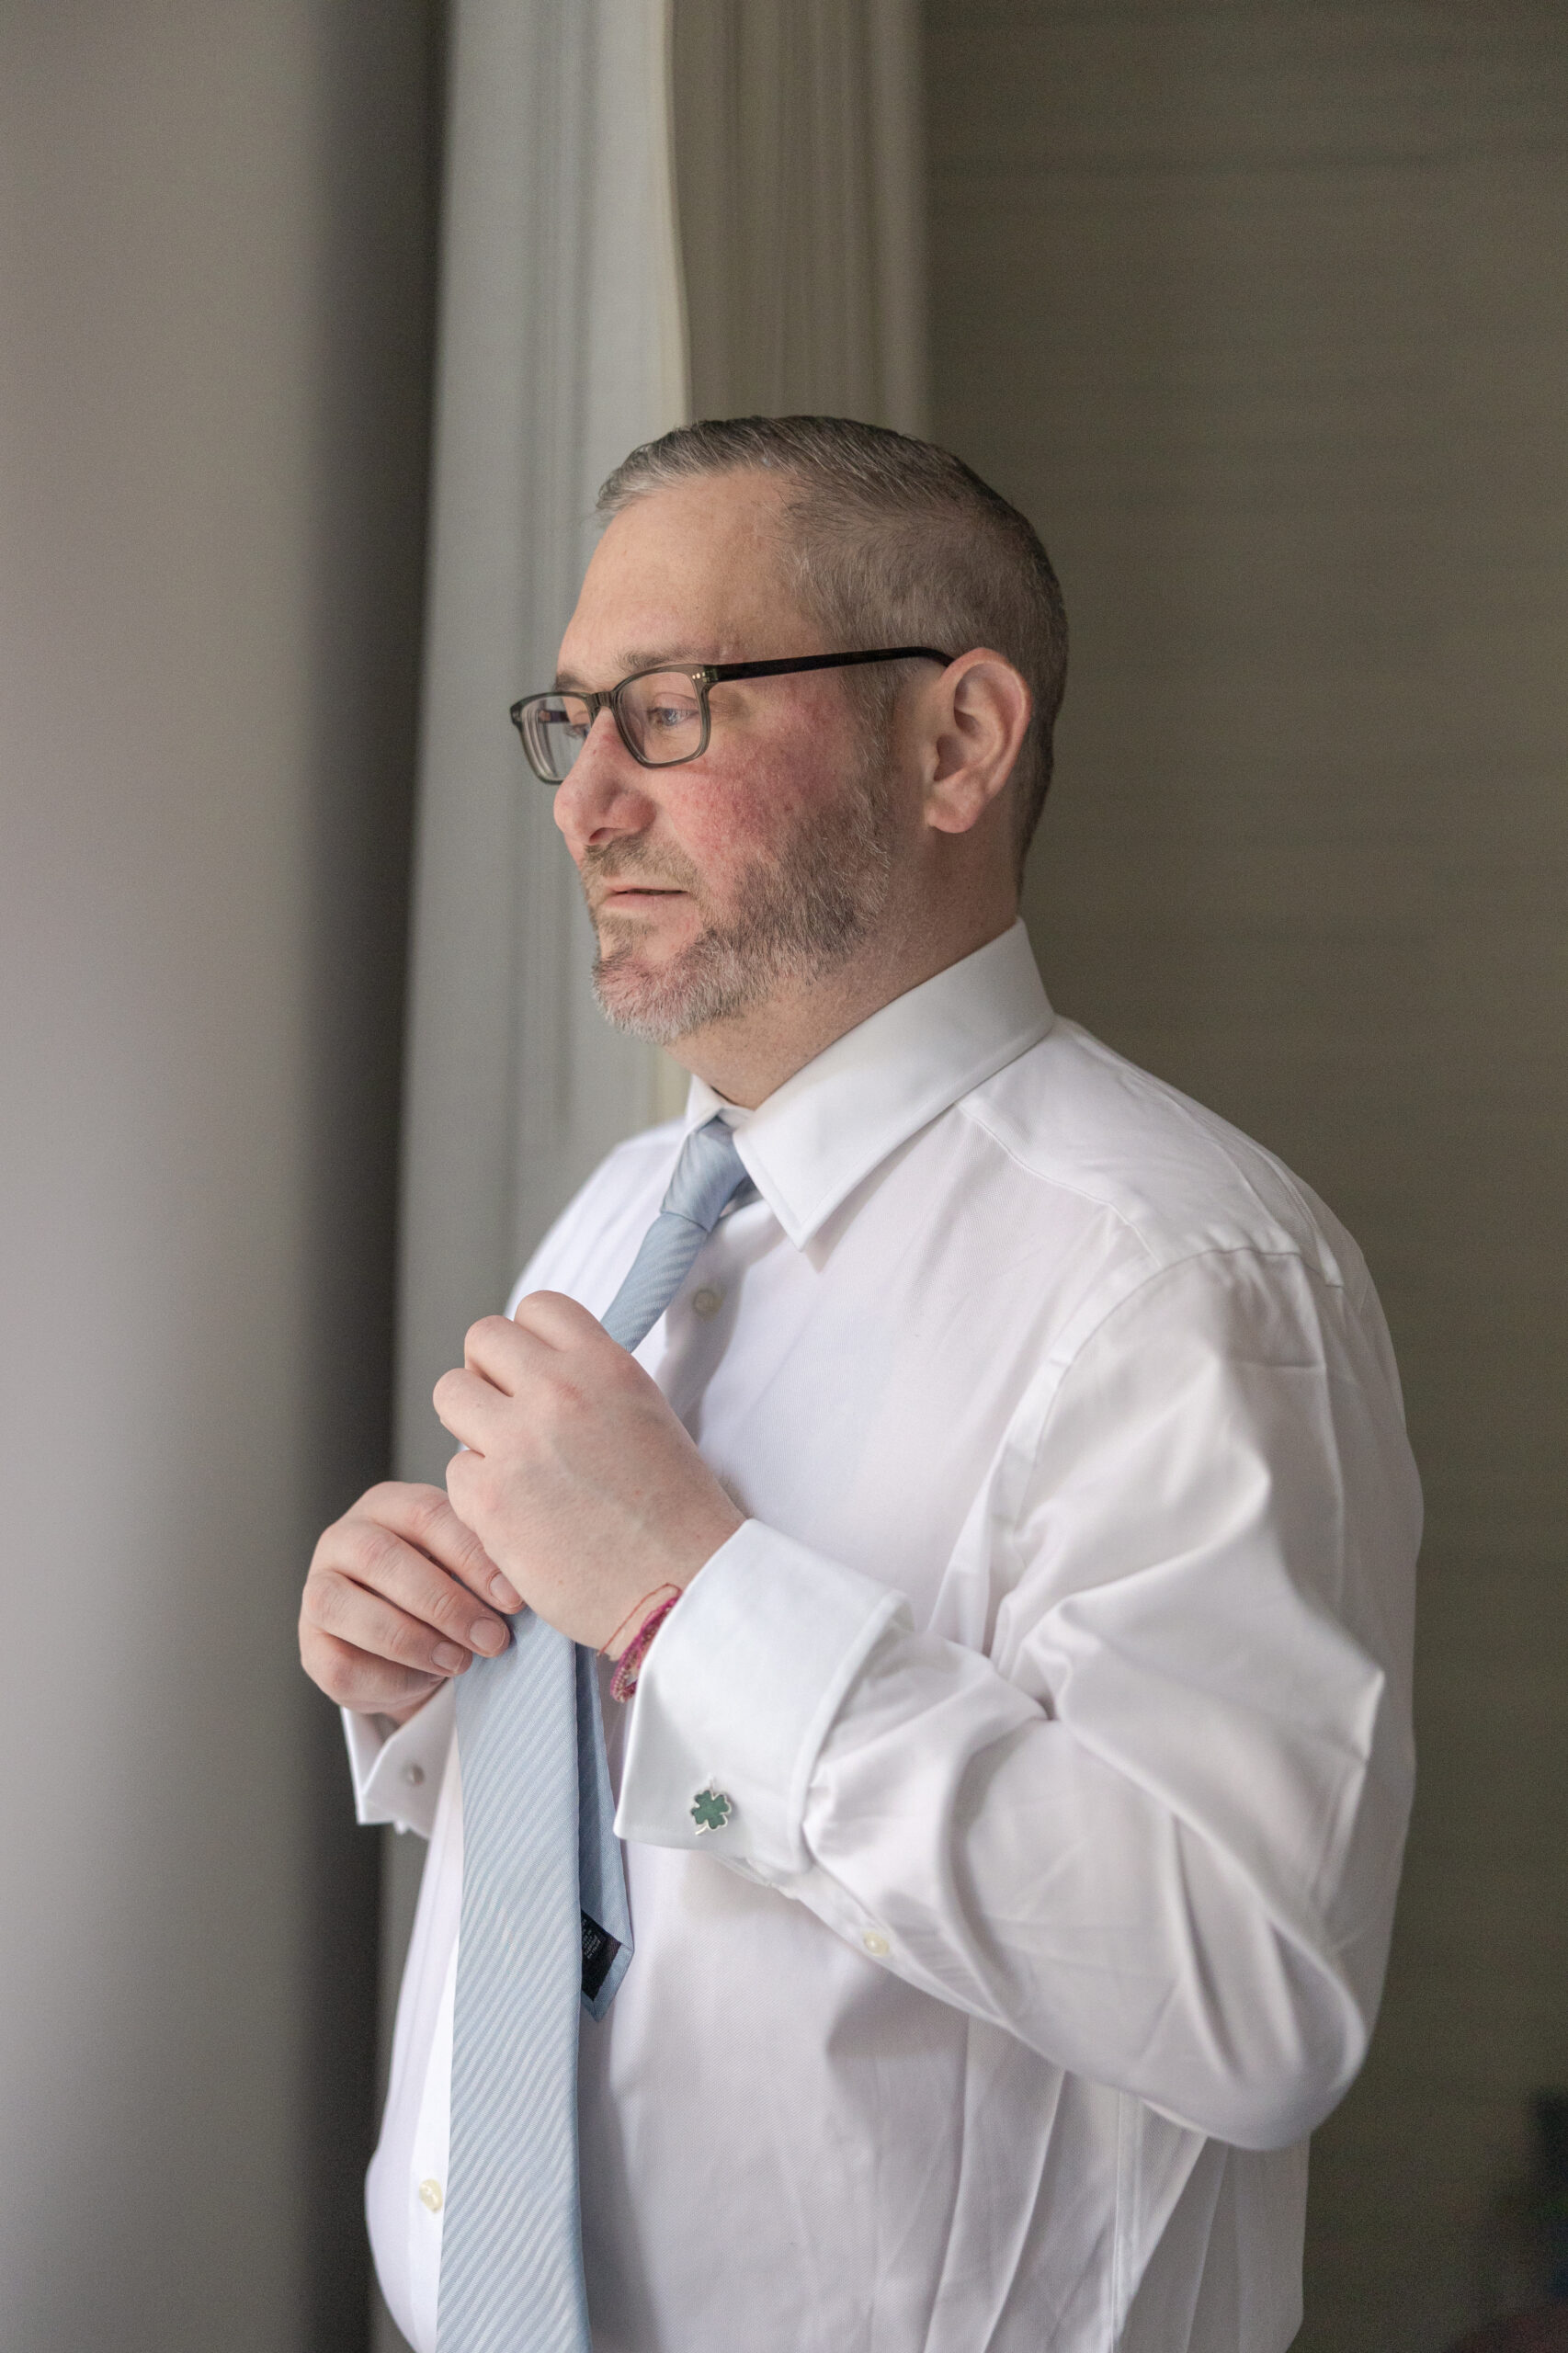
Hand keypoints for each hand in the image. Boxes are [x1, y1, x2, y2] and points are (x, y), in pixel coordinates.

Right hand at [299, 1481, 520, 1721]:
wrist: (409, 1643)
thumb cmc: (447, 1588)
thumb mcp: (465, 1565)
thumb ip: (484, 1563)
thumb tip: (522, 1587)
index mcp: (387, 1504)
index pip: (425, 1513)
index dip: (470, 1555)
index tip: (512, 1597)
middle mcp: (342, 1538)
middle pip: (381, 1558)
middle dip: (444, 1604)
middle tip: (492, 1638)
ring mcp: (317, 1590)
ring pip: (346, 1609)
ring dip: (413, 1641)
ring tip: (462, 1662)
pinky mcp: (310, 1646)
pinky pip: (341, 1664)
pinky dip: (392, 1679)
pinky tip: (428, 1679)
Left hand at [433, 1292, 743, 1652]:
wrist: (683, 1585)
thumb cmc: (675, 1511)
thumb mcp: (645, 1413)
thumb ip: (592, 1381)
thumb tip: (541, 1369)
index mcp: (604, 1364)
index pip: (537, 1307)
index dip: (528, 1339)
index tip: (534, 1372)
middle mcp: (558, 1391)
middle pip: (481, 1339)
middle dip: (489, 1374)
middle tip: (509, 1416)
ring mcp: (518, 1443)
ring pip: (449, 1394)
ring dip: (471, 1425)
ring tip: (505, 1461)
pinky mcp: (489, 1499)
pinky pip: (453, 1470)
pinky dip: (477, 1492)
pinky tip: (515, 1515)